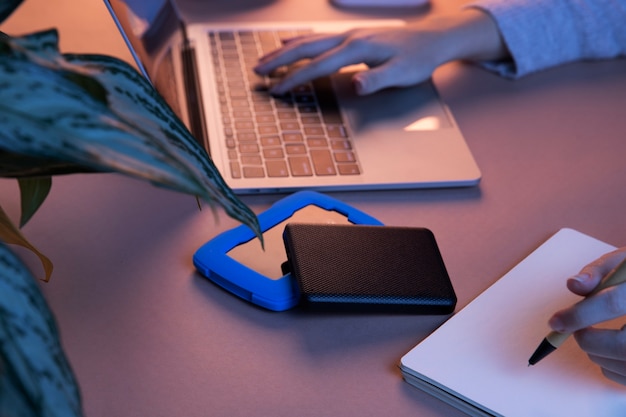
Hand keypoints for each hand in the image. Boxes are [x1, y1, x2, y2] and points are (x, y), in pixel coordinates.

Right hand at [254, 8, 506, 95]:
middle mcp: (349, 37)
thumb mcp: (403, 73)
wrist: (433, 38)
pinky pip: (319, 36)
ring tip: (263, 60)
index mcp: (357, 48)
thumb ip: (378, 80)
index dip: (296, 78)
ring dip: (284, 50)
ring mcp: (349, 34)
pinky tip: (289, 43)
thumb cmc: (419, 58)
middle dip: (279, 60)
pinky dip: (300, 40)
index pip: (319, 65)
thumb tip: (356, 84)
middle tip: (257, 72)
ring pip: (309, 40)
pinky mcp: (353, 36)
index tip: (277, 90)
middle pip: (306, 48)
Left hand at [549, 247, 625, 384]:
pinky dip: (611, 367)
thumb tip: (573, 284)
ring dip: (598, 355)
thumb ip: (598, 272)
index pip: (613, 304)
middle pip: (623, 346)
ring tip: (595, 338)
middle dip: (590, 341)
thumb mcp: (622, 263)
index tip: (556, 322)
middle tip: (578, 331)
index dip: (580, 315)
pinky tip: (611, 350)